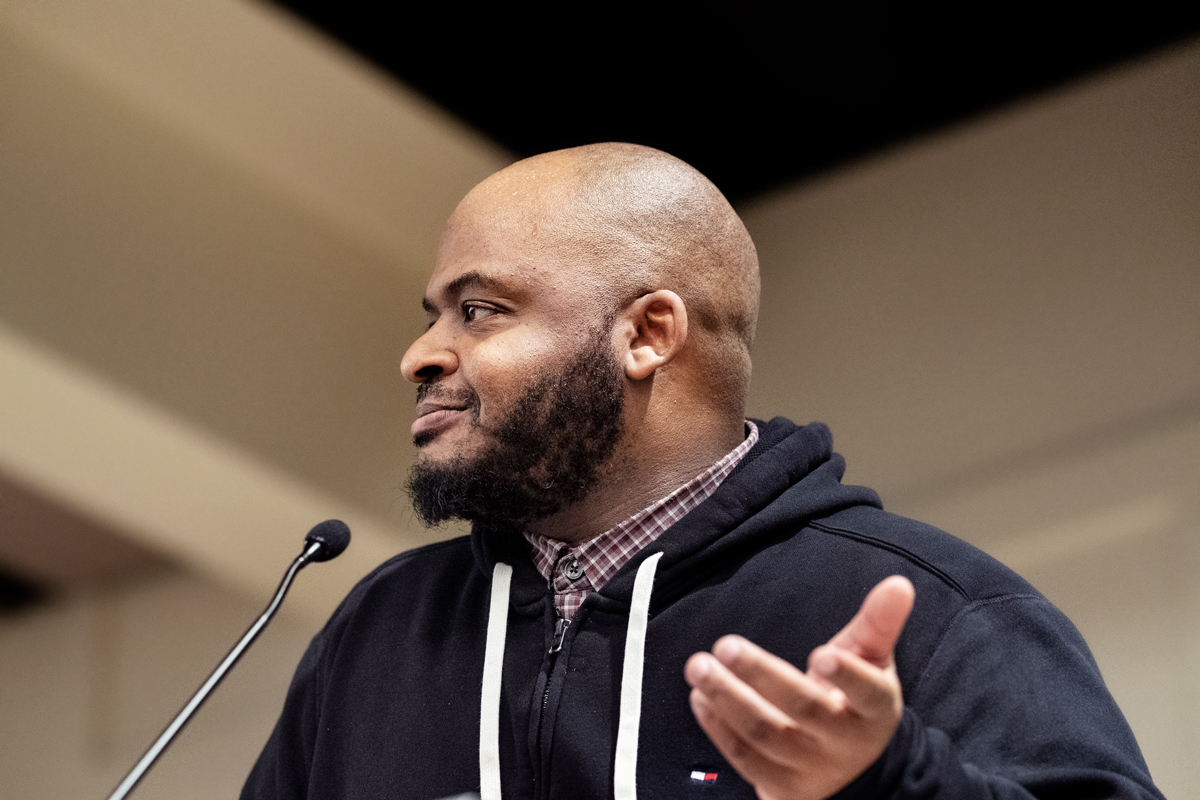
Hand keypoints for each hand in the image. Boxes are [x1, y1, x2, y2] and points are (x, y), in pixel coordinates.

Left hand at [684, 576, 914, 799]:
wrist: (848, 773)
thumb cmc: (854, 702)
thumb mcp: (872, 663)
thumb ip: (879, 623)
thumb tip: (899, 584)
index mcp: (876, 709)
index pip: (868, 693)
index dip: (848, 676)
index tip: (820, 654)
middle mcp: (845, 743)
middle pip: (804, 709)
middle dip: (762, 675)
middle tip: (726, 646)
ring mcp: (811, 769)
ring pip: (766, 735)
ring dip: (728, 699)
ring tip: (699, 666)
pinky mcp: (781, 787)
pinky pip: (744, 758)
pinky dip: (718, 726)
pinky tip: (699, 696)